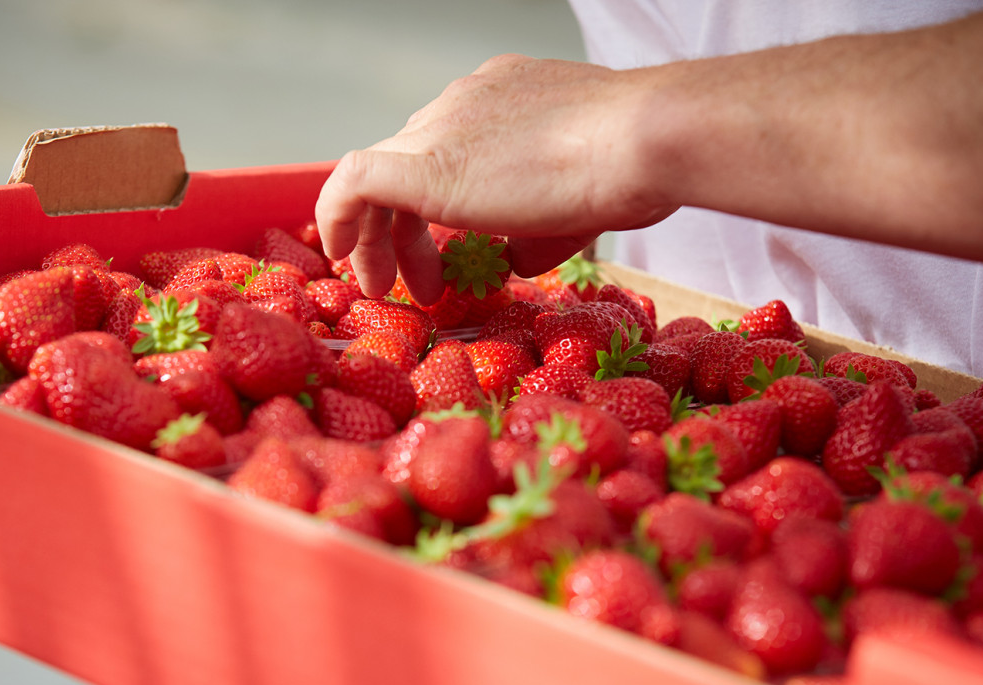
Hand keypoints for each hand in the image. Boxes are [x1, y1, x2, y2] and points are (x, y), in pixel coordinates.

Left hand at [314, 54, 678, 302]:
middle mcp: (463, 103)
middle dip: (403, 228)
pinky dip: (338, 218)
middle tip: (418, 282)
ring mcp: (441, 127)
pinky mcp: (424, 164)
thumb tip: (515, 260)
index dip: (435, 204)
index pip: (445, 146)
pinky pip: (353, 183)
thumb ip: (537, 230)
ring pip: (376, 175)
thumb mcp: (581, 204)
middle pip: (407, 162)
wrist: (644, 140)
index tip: (445, 248)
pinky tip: (341, 256)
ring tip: (384, 287)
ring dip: (374, 236)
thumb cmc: (634, 169)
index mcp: (500, 100)